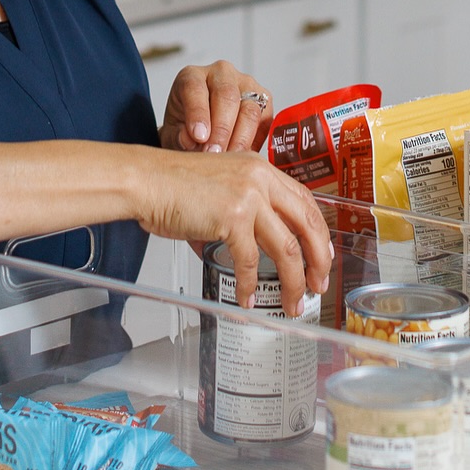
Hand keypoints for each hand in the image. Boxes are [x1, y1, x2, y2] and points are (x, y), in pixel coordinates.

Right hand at [131, 148, 330, 314]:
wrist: (147, 180)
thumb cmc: (174, 184)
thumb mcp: (223, 182)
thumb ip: (248, 200)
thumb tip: (265, 235)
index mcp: (260, 167)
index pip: (304, 200)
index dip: (318, 231)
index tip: (322, 254)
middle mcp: (260, 178)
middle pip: (307, 224)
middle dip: (318, 260)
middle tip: (319, 284)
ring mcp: (248, 196)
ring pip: (286, 248)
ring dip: (292, 282)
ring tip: (292, 302)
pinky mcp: (232, 217)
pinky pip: (250, 262)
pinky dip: (250, 285)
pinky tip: (248, 298)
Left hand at [160, 59, 272, 153]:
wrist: (201, 131)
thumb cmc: (185, 128)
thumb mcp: (173, 133)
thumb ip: (179, 137)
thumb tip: (192, 141)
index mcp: (192, 76)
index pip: (195, 88)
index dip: (198, 113)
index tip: (199, 137)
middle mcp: (221, 74)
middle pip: (227, 96)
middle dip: (221, 129)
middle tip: (215, 153)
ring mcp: (246, 84)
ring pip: (250, 109)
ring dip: (240, 138)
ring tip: (230, 159)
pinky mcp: (264, 100)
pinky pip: (265, 120)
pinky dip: (256, 140)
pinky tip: (243, 155)